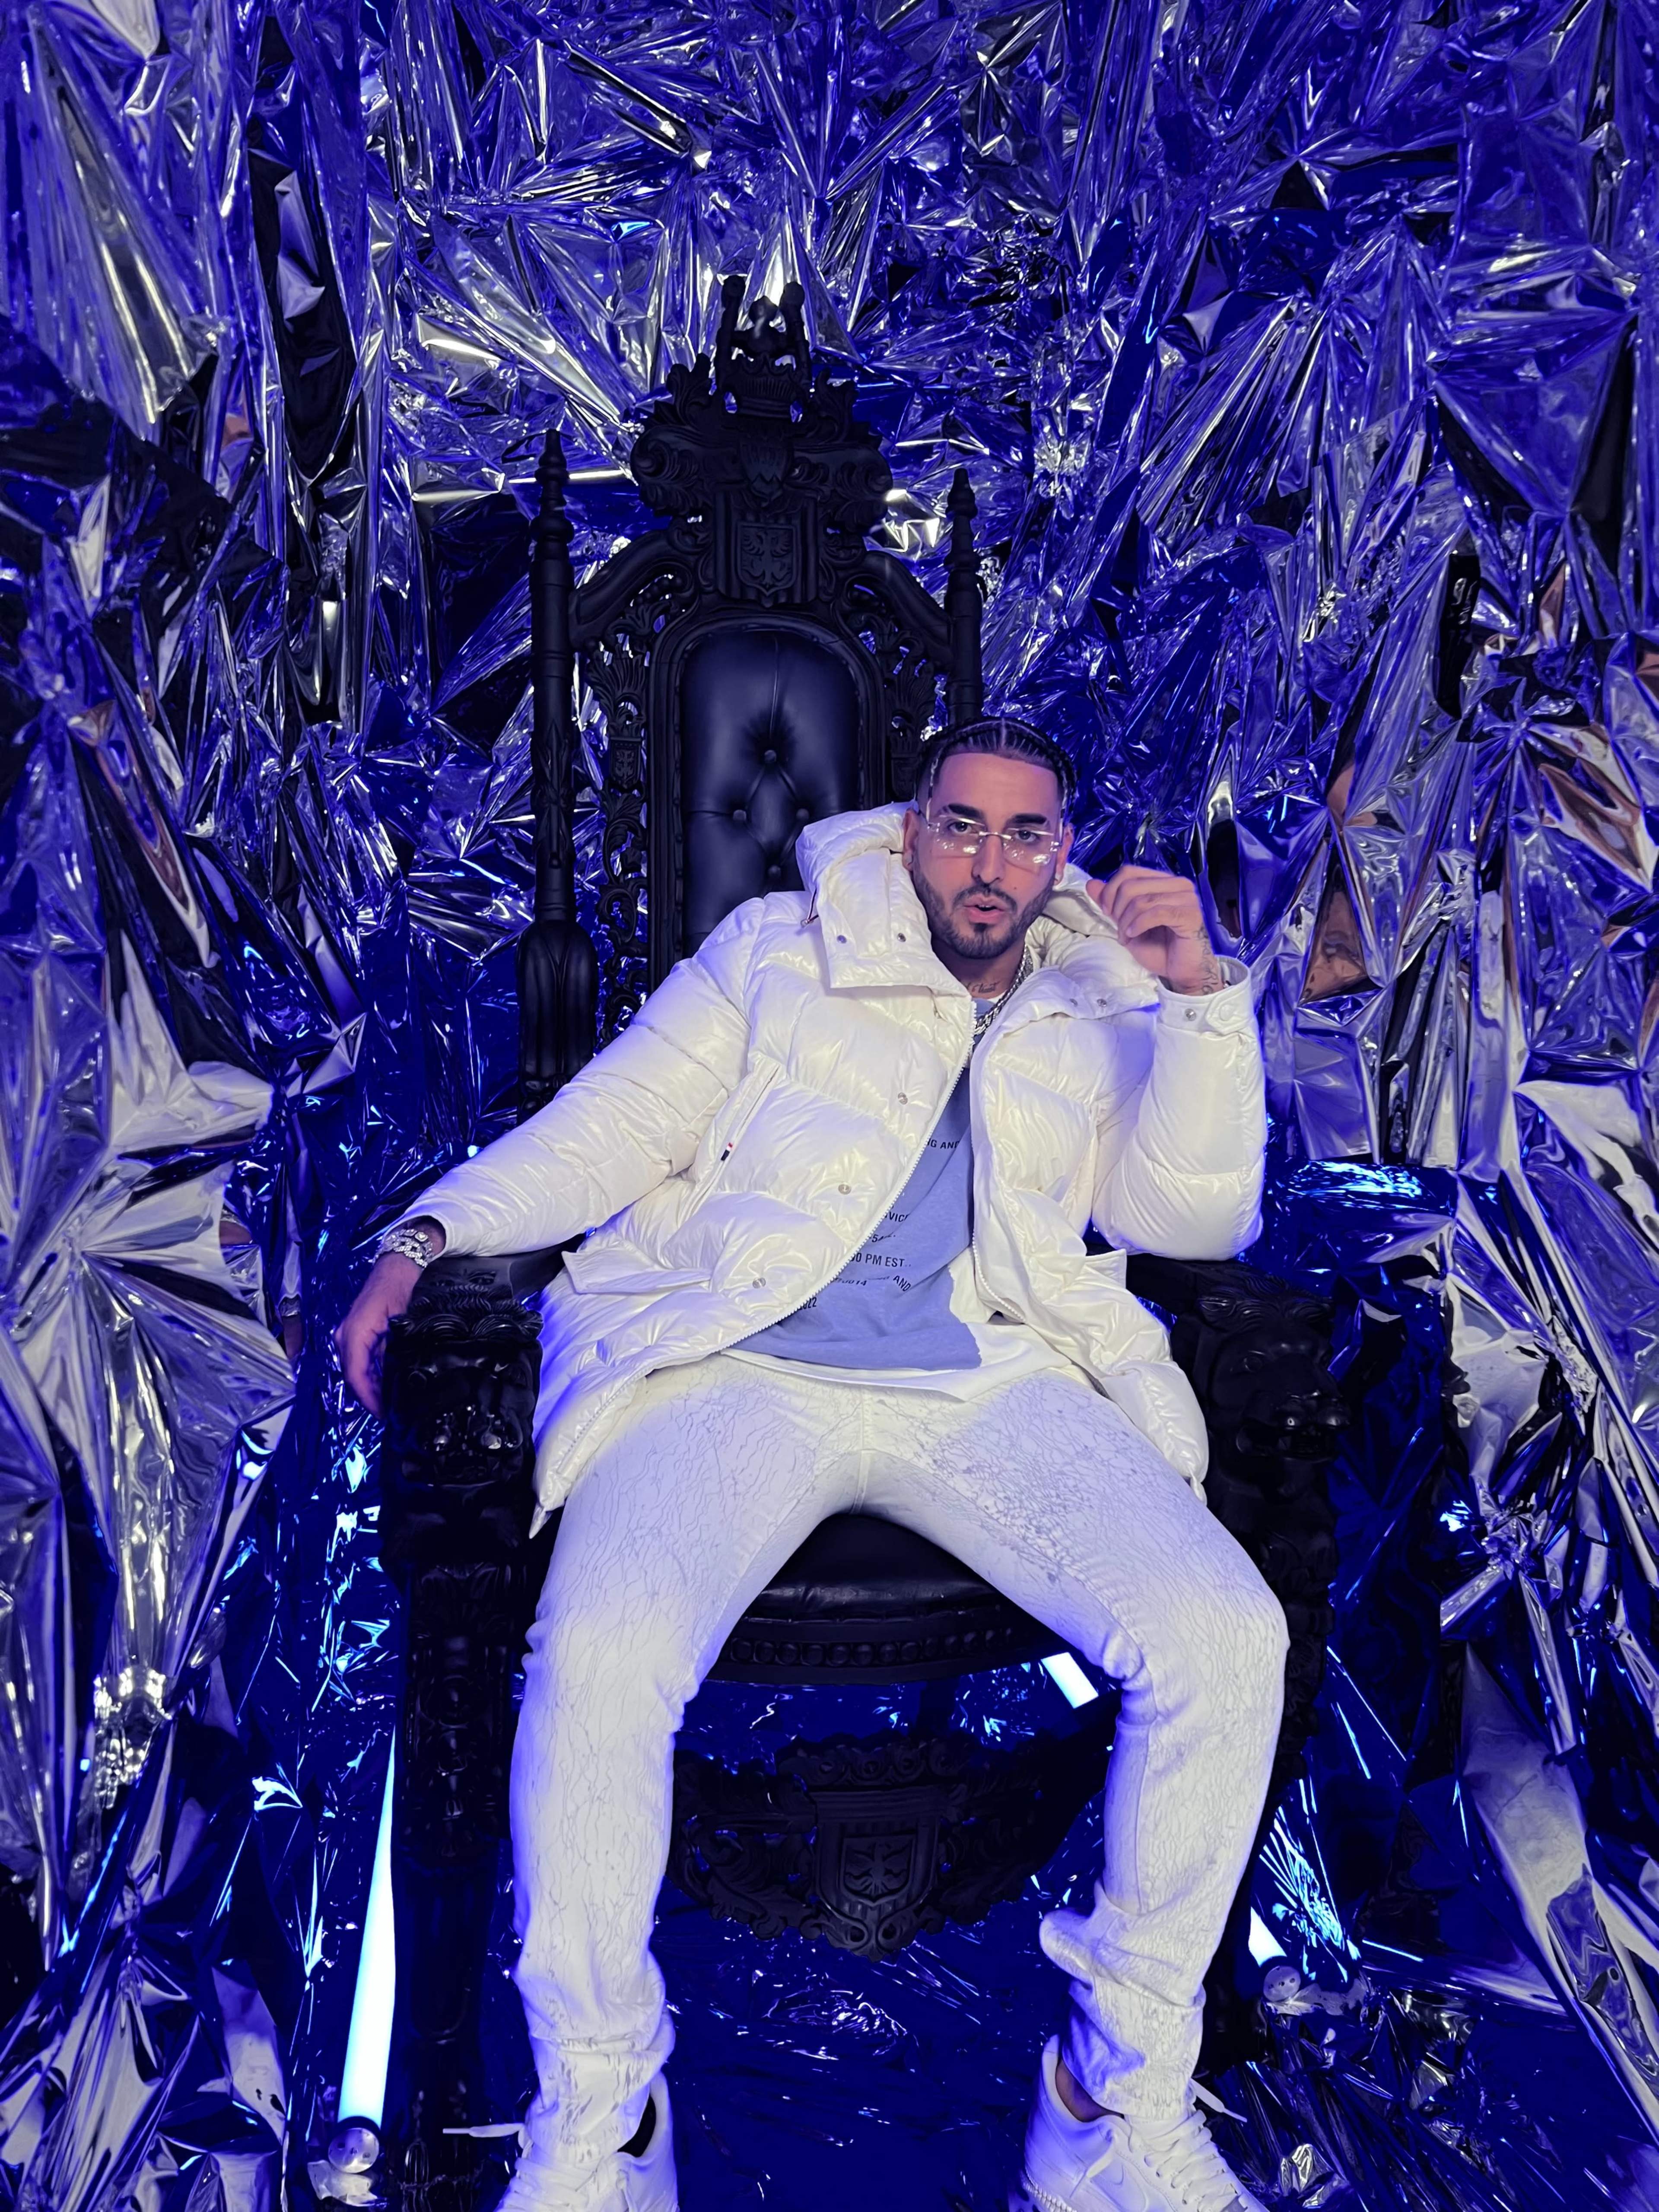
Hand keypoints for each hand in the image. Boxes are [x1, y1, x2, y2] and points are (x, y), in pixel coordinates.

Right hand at [334, 1252, 424, 1414]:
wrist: (394, 1269)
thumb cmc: (395, 1291)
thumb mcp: (397, 1324)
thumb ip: (391, 1353)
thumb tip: (392, 1382)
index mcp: (353, 1335)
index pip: (355, 1375)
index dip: (368, 1397)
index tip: (381, 1412)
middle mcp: (345, 1337)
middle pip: (353, 1377)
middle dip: (369, 1397)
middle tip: (388, 1413)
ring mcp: (348, 1336)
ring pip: (356, 1371)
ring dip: (370, 1388)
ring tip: (388, 1404)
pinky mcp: (355, 1336)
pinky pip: (360, 1361)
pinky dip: (371, 1375)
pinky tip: (385, 1385)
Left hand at [1087, 865, 1222, 992]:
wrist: (1181, 972)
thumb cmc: (1159, 948)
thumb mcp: (1127, 923)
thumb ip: (1112, 903)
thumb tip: (1091, 883)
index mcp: (1163, 881)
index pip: (1129, 872)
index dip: (1110, 890)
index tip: (1106, 912)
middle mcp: (1177, 884)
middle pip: (1131, 885)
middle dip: (1117, 910)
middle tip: (1120, 931)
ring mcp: (1186, 898)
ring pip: (1141, 900)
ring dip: (1126, 922)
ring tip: (1128, 937)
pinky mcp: (1190, 914)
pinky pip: (1156, 913)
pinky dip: (1139, 925)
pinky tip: (1134, 935)